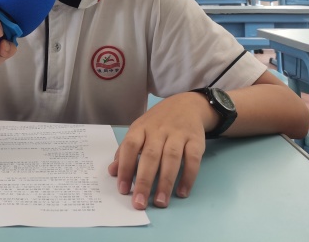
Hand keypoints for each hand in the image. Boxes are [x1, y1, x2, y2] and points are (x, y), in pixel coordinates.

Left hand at [108, 92, 215, 209]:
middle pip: (150, 156)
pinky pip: (193, 159)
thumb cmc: (158, 122)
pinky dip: (188, 176)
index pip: (130, 147)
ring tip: (160, 202)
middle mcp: (159, 130)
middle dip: (144, 181)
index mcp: (141, 128)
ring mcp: (178, 134)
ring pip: (171, 158)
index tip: (122, 189)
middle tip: (140, 203)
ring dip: (166, 182)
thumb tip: (112, 172)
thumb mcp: (138, 131)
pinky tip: (182, 192)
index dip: (125, 167)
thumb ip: (125, 151)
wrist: (186, 104)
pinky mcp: (196, 139)